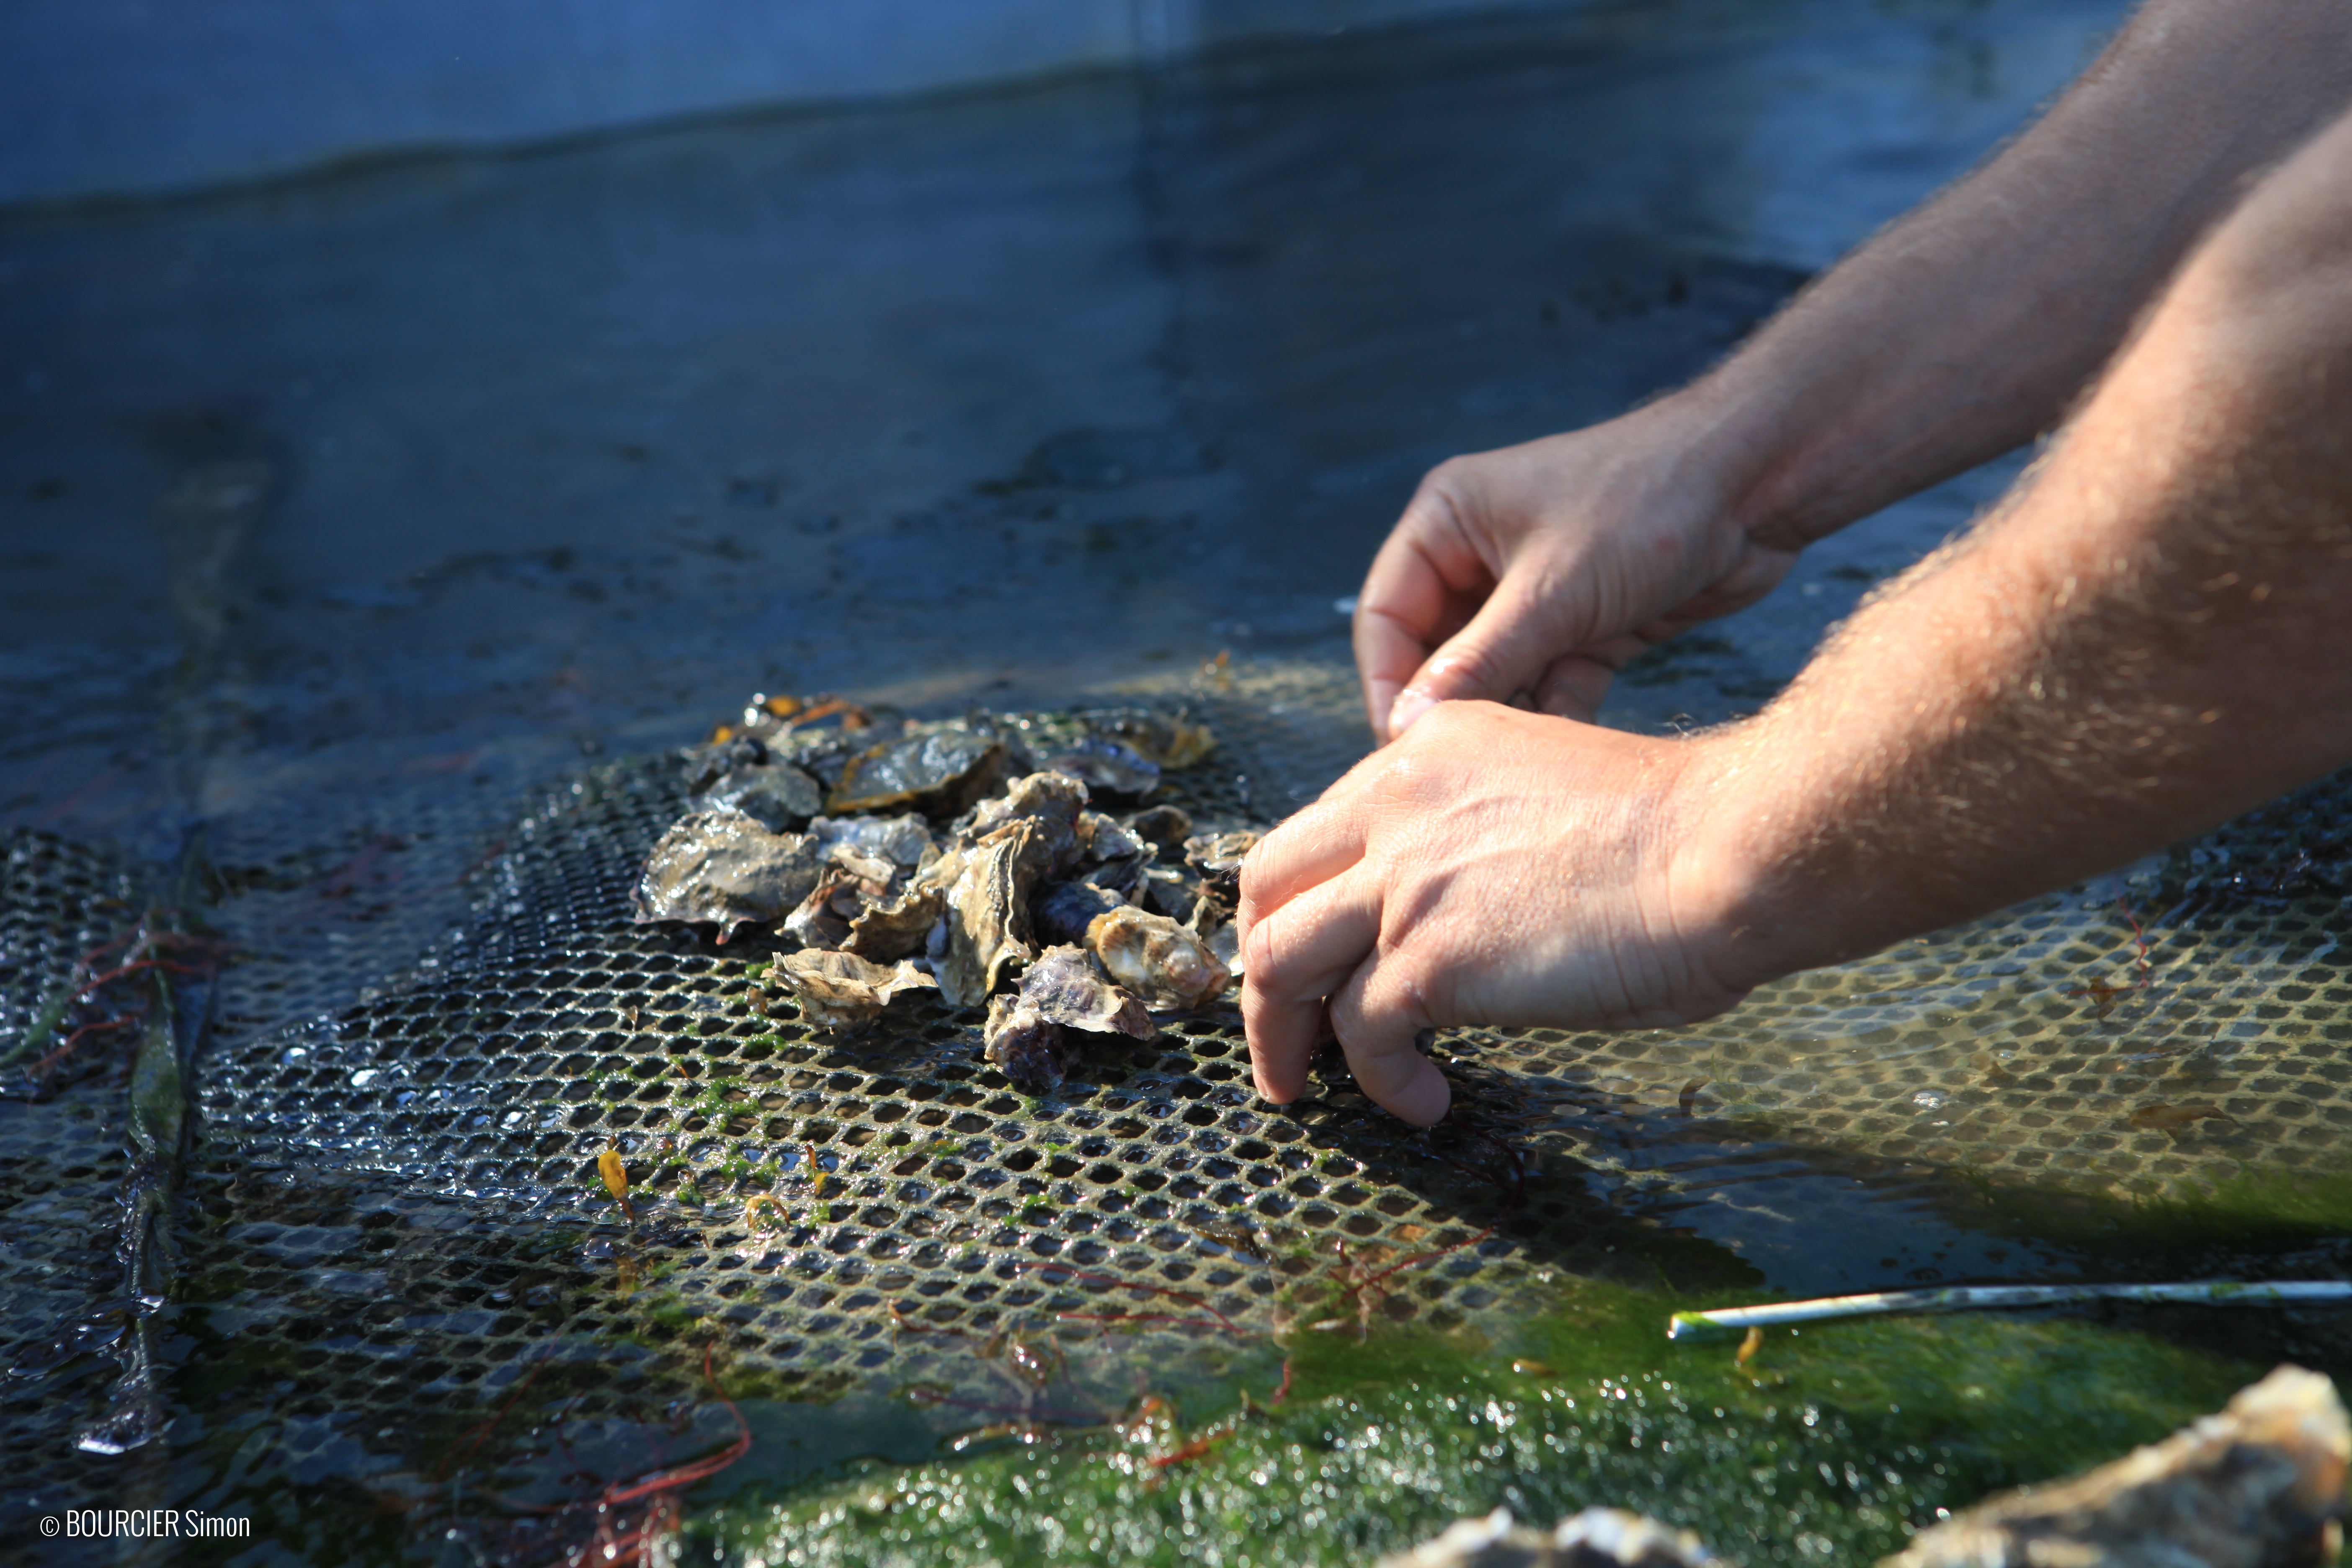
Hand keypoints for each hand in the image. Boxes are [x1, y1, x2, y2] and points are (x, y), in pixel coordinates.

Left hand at [1236, 701, 1753, 1124]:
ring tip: (1304, 1086)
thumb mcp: (1547, 799)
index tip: (1316, 957)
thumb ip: (1477, 838)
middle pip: (1269, 886)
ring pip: (1280, 962)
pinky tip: (1423, 1104)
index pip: (1322, 830)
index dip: (1305, 903)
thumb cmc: (1679, 837)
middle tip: (1279, 1031)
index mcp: (1428, 751)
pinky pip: (1361, 1035)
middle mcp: (1396, 801)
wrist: (1729, 851)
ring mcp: (1403, 879)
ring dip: (1280, 1038)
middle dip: (1258, 968)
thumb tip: (1457, 920)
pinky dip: (1380, 1081)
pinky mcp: (1426, 956)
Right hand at [1357, 401, 1797, 740]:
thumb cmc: (1647, 504)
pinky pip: (1549, 683)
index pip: (1386, 616)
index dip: (1390, 684)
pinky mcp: (1588, 623)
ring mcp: (1536, 593)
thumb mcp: (1551, 592)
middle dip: (1452, 708)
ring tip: (1515, 765)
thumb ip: (1477, 662)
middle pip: (1437, 654)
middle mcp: (1482, 555)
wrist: (1760, 484)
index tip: (1402, 747)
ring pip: (1496, 676)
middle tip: (1458, 770)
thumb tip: (1408, 727)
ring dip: (1506, 718)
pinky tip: (1563, 754)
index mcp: (1448, 521)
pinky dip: (1554, 716)